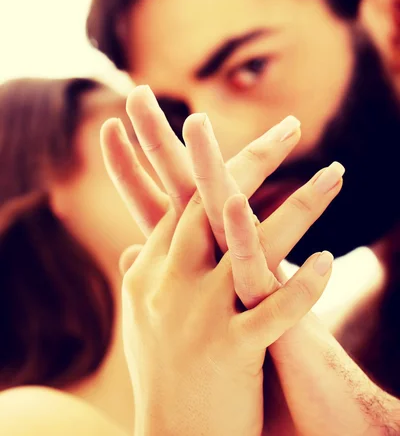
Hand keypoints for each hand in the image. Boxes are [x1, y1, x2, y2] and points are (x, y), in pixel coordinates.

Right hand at [101, 86, 338, 435]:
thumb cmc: (159, 373)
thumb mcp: (139, 317)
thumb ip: (140, 273)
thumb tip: (135, 244)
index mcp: (154, 268)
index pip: (182, 198)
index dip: (198, 158)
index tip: (206, 121)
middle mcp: (173, 282)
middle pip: (215, 204)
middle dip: (253, 160)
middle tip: (291, 125)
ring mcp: (201, 315)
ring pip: (253, 247)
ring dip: (301, 206)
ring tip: (337, 173)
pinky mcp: (230, 352)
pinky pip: (274, 312)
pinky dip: (301, 286)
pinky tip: (327, 260)